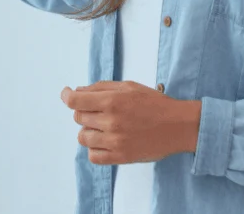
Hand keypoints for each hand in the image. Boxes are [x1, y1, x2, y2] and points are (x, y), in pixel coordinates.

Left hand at [60, 81, 200, 163]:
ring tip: (102, 126)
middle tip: (98, 109)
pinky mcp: (120, 157)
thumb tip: (78, 91)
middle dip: (84, 111)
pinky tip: (104, 141)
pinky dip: (94, 149)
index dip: (67, 96)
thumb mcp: (128, 86)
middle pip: (78, 117)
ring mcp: (115, 141)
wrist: (177, 126)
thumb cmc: (154, 103)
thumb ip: (102, 87)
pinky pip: (93, 156)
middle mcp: (110, 121)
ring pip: (83, 137)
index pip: (75, 101)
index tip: (67, 94)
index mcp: (112, 100)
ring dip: (88, 130)